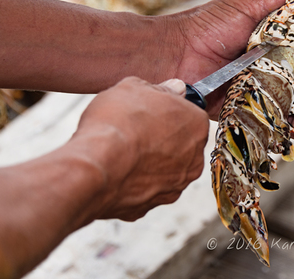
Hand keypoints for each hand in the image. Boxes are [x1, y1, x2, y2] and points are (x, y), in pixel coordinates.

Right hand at [70, 77, 208, 220]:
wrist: (96, 166)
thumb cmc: (118, 124)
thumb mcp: (135, 87)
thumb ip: (160, 88)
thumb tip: (174, 88)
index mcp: (196, 126)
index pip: (190, 114)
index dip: (168, 110)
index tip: (151, 110)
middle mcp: (194, 159)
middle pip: (181, 143)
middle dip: (161, 138)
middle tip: (135, 130)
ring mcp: (175, 186)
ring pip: (165, 169)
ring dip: (149, 162)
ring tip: (123, 152)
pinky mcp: (151, 205)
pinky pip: (145, 189)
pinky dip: (133, 183)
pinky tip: (116, 172)